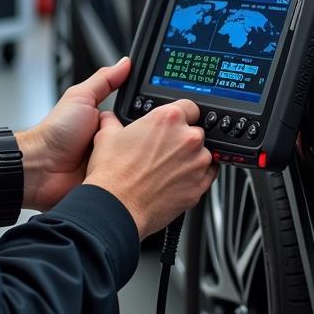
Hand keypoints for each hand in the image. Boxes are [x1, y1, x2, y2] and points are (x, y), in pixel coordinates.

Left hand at [20, 57, 130, 211]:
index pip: (135, 115)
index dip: (144, 114)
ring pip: (135, 160)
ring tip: (133, 155)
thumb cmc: (55, 132)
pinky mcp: (107, 183)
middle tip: (140, 136)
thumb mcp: (81, 97)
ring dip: (135, 159)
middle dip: (142, 138)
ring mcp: (109, 164)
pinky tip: (128, 174)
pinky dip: (127, 178)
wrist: (40, 168)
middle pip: (139, 139)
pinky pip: (126, 181)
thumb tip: (125, 62)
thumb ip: (105, 80)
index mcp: (106, 122)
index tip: (155, 111)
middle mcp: (109, 143)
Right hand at [84, 100, 217, 239]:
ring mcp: (197, 163)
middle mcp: (187, 138)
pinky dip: (196, 177)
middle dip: (182, 139)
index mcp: (168, 119)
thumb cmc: (113, 175)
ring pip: (202, 154)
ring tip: (167, 169)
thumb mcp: (107, 136)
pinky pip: (207, 175)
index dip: (181, 115)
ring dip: (190, 159)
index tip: (175, 123)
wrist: (117, 207)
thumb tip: (109, 118)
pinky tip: (177, 181)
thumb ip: (113, 122)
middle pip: (196, 131)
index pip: (190, 106)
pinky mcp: (200, 186)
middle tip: (163, 151)